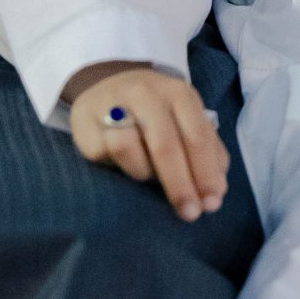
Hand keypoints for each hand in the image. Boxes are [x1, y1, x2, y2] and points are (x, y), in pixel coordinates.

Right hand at [63, 61, 229, 220]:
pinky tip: (123, 165)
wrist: (110, 85)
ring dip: (143, 172)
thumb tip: (215, 194)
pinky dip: (118, 166)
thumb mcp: (187, 123)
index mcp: (178, 93)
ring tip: (148, 175)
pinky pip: (103, 152)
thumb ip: (207, 155)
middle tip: (188, 213)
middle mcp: (145, 93)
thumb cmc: (158, 114)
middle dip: (179, 185)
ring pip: (128, 146)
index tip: (211, 204)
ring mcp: (112, 103)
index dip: (205, 173)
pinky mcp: (85, 119)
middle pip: (165, 145)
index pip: (197, 137)